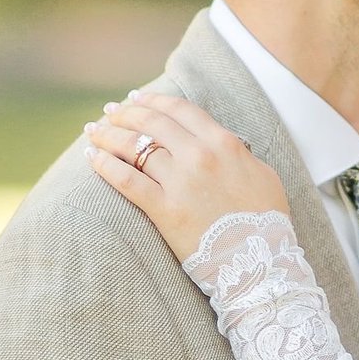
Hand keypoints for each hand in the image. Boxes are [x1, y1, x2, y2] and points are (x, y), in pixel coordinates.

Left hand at [85, 92, 288, 260]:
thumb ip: (239, 155)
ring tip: (94, 131)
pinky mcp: (164, 210)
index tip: (137, 99)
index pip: (180, 110)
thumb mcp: (263, 174)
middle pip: (152, 123)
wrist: (260, 260)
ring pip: (135, 147)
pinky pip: (126, 180)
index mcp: (224, 143)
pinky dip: (105, 165)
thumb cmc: (266, 220)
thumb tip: (223, 145)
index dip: (154, 101)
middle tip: (110, 112)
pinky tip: (92, 157)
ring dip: (109, 135)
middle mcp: (199, 155)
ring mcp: (180, 182)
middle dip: (126, 113)